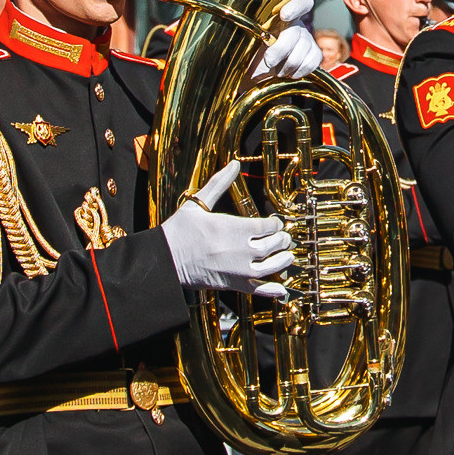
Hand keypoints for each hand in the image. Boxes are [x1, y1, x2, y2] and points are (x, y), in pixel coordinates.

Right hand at [162, 158, 293, 299]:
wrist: (165, 260)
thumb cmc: (180, 230)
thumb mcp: (198, 203)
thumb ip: (219, 183)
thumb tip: (234, 164)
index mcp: (235, 228)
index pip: (268, 225)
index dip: (276, 224)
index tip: (275, 223)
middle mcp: (242, 249)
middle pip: (273, 244)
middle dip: (281, 240)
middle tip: (283, 238)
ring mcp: (239, 269)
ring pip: (272, 266)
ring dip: (283, 260)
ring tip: (288, 256)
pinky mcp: (233, 285)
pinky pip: (259, 289)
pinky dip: (273, 290)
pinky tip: (282, 289)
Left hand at [250, 0, 326, 85]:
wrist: (255, 71)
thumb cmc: (249, 52)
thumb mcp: (246, 39)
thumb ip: (251, 30)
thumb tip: (256, 31)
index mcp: (281, 14)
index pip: (300, 2)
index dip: (295, 6)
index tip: (283, 15)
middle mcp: (297, 24)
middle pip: (295, 32)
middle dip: (280, 50)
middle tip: (268, 61)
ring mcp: (307, 39)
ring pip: (302, 50)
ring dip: (286, 64)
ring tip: (276, 68)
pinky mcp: (314, 54)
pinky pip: (310, 62)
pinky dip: (297, 71)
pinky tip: (287, 71)